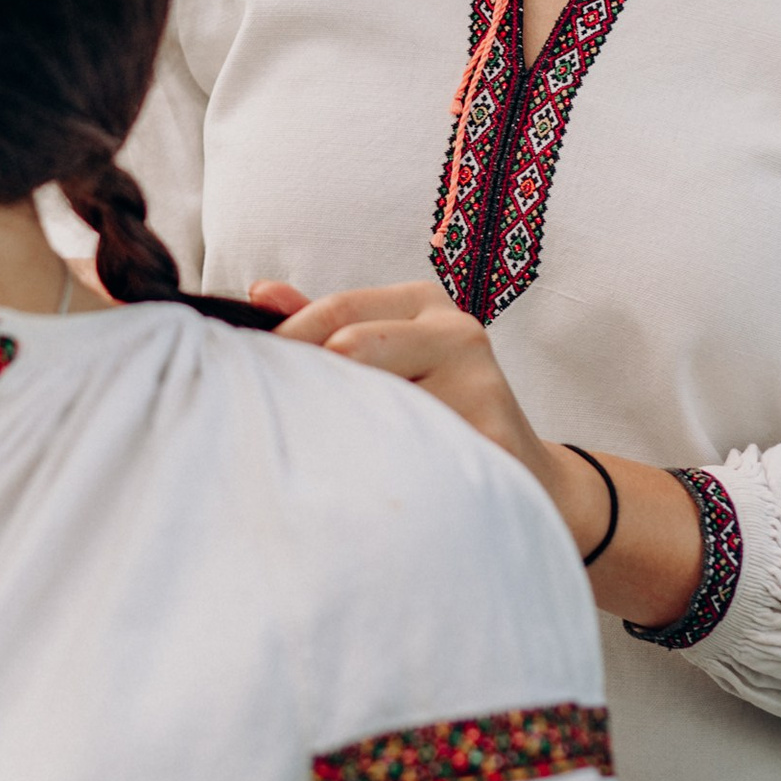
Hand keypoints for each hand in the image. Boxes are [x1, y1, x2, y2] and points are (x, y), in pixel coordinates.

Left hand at [255, 277, 607, 554]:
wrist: (531, 480)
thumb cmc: (439, 412)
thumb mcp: (390, 356)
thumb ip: (329, 327)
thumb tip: (260, 293)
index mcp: (426, 305)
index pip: (340, 310)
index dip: (289, 341)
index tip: (248, 373)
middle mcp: (458, 332)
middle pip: (353, 348)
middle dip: (311, 384)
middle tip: (273, 422)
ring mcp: (480, 384)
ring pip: (377, 403)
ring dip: (339, 433)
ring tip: (315, 459)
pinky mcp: (489, 437)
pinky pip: (411, 452)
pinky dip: (377, 471)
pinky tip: (362, 487)